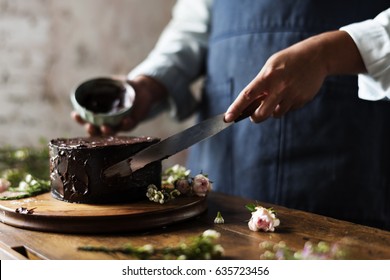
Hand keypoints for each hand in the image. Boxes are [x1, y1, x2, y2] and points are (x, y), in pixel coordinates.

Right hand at [72, 75, 167, 135]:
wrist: (143, 90)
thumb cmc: (124, 87)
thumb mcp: (112, 83)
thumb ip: (103, 84)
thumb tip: (93, 82)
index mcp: (100, 113)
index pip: (86, 119)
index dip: (80, 119)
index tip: (75, 114)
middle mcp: (109, 121)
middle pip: (97, 131)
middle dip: (91, 130)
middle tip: (89, 126)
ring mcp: (120, 123)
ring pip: (112, 131)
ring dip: (107, 131)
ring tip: (105, 127)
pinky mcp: (132, 122)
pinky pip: (129, 126)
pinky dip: (127, 124)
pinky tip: (126, 120)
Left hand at [224, 31, 364, 122]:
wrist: (317, 56)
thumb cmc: (288, 61)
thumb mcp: (270, 66)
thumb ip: (260, 85)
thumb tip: (251, 104)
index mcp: (267, 77)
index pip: (247, 96)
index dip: (236, 108)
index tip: (227, 118)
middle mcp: (279, 87)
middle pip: (261, 114)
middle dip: (255, 117)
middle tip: (254, 114)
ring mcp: (291, 95)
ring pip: (275, 114)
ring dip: (272, 110)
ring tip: (279, 95)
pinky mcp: (302, 100)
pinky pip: (289, 110)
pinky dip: (286, 105)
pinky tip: (292, 92)